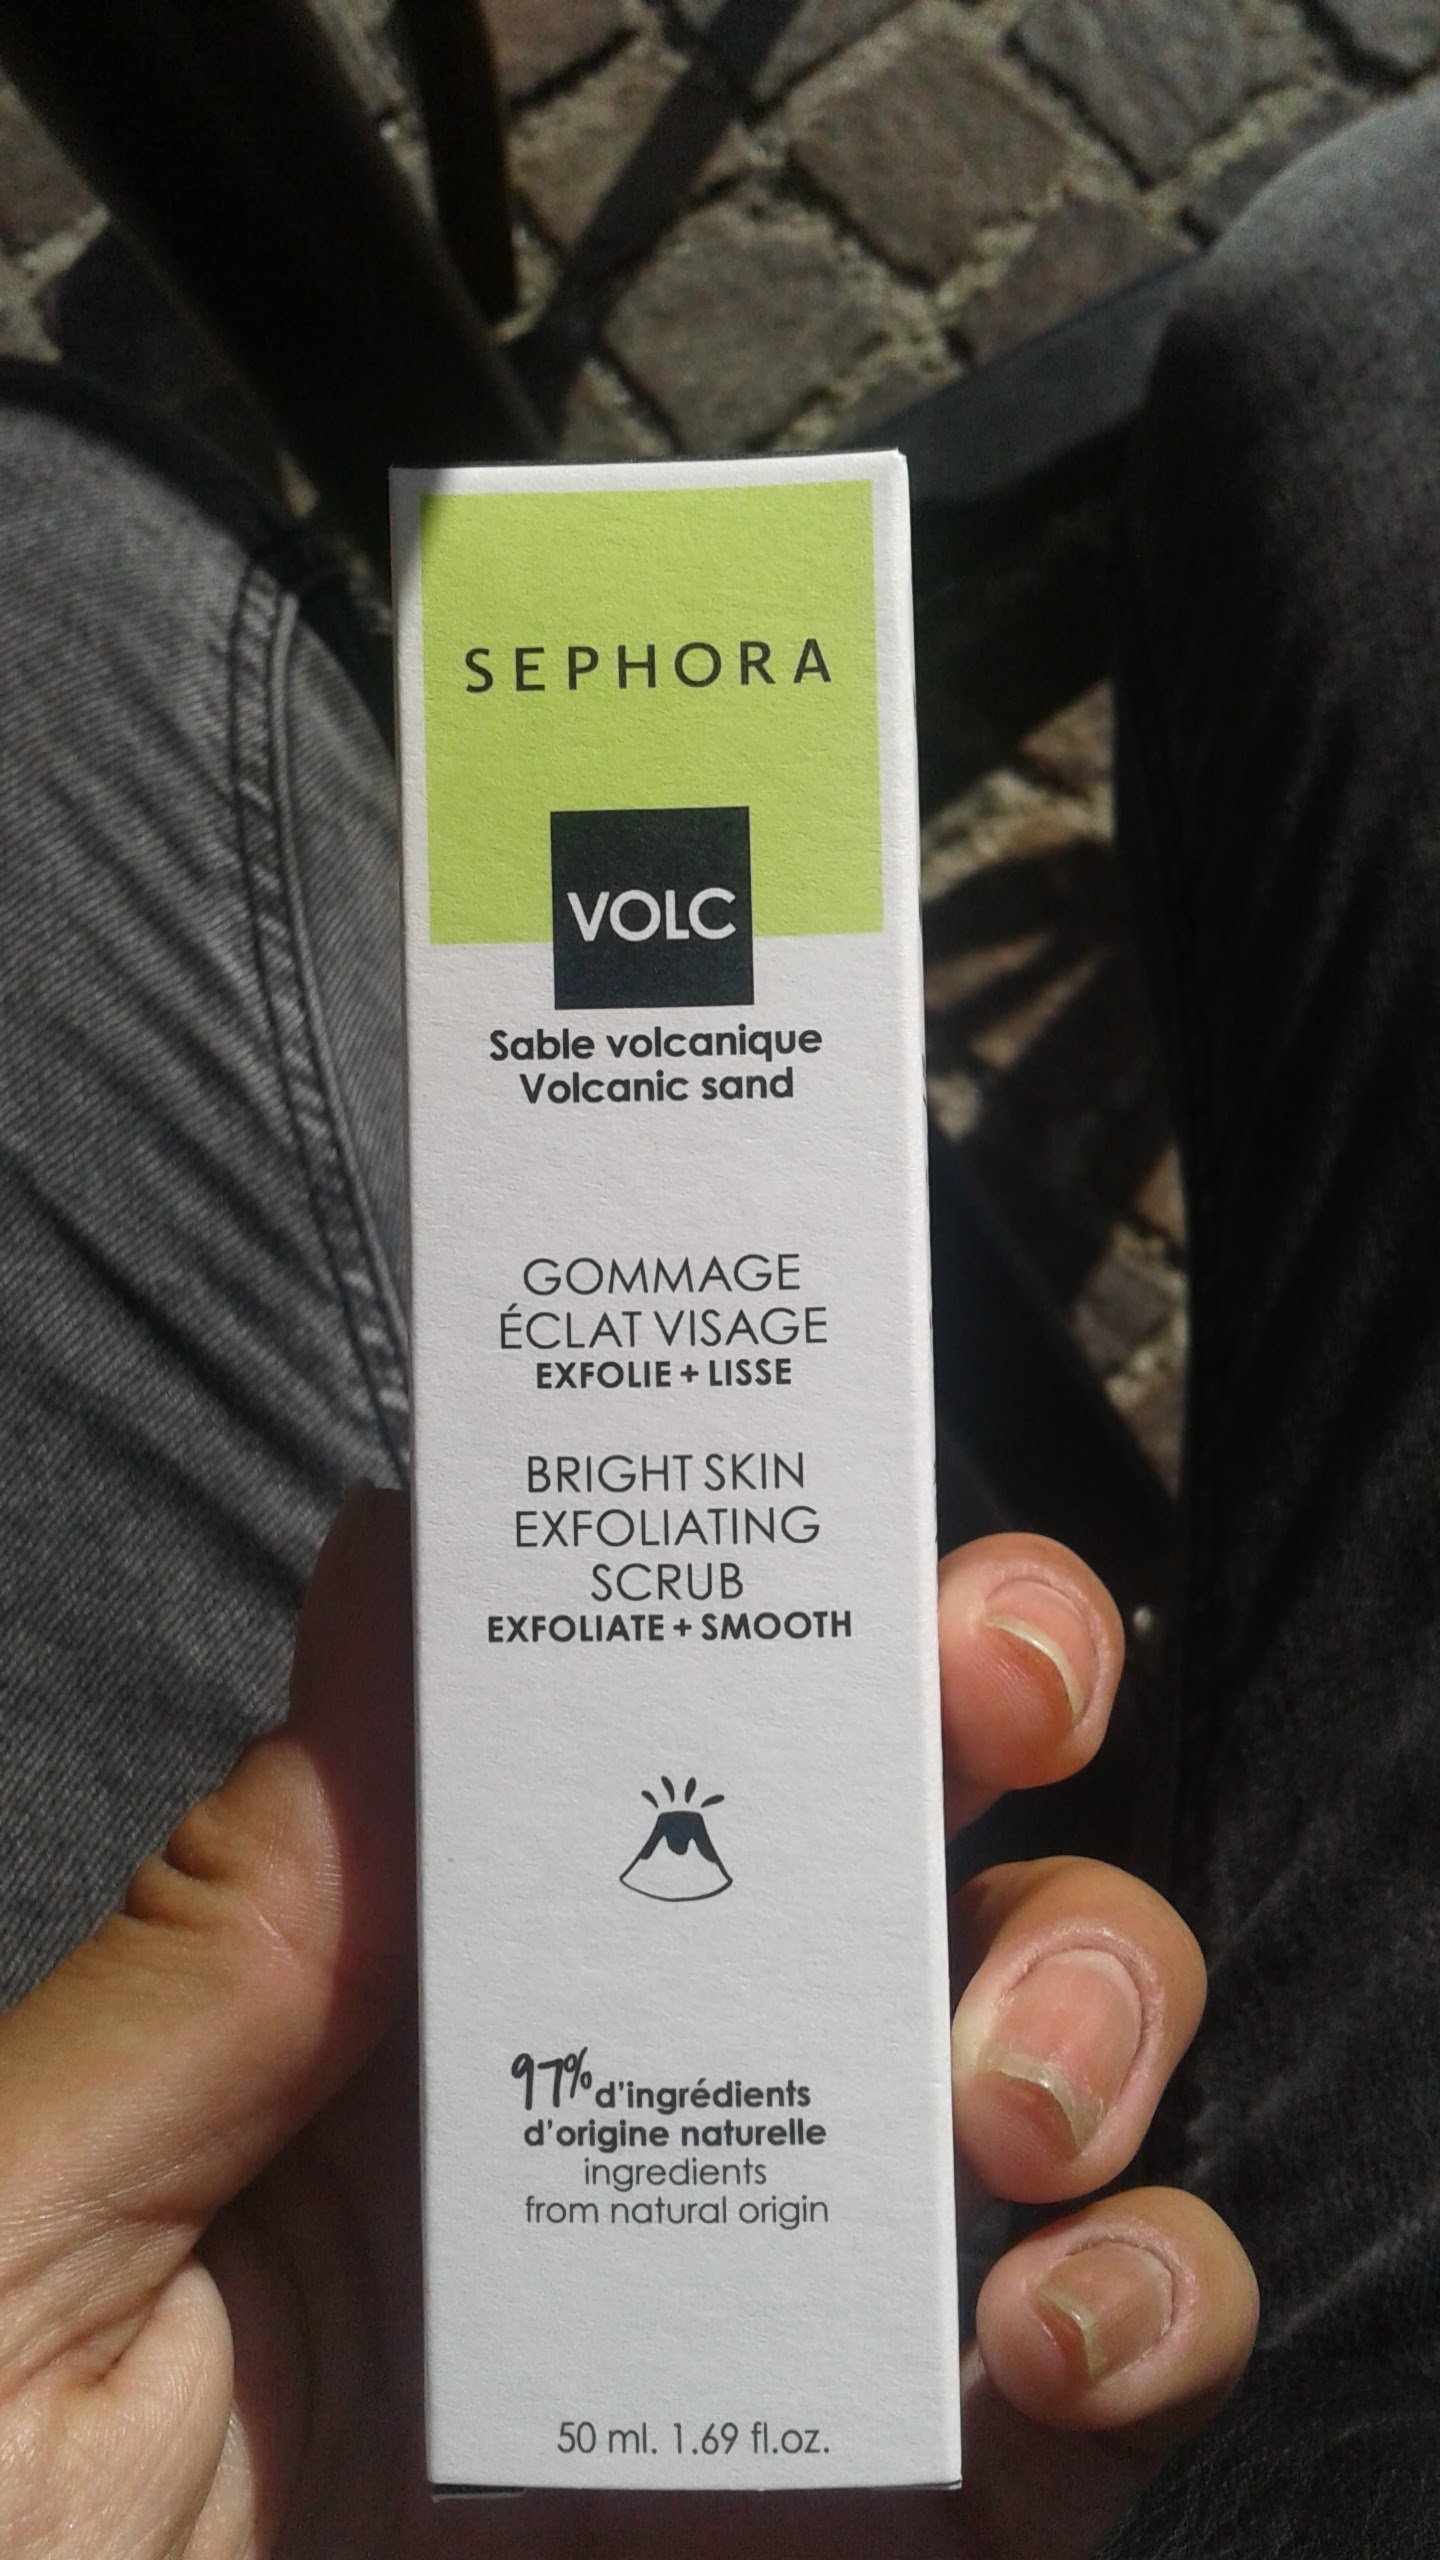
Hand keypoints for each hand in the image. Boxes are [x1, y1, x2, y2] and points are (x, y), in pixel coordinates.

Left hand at [0, 1493, 1254, 2558]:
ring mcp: (749, 2330)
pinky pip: (1083, 2397)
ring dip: (1090, 1996)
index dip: (720, 1586)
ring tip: (1010, 2103)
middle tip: (996, 1709)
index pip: (591, 1734)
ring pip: (1021, 2060)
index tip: (802, 1505)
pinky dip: (1144, 2316)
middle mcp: (601, 2132)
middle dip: (983, 1706)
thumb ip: (215, 1953)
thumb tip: (396, 1583)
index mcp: (382, 2026)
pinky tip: (1048, 2343)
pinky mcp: (878, 2544)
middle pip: (859, 1842)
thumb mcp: (19, 2244)